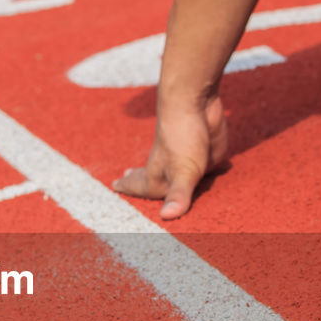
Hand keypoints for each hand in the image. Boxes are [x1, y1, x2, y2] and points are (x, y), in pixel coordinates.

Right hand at [113, 94, 228, 219]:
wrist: (196, 102)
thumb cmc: (182, 138)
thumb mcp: (183, 172)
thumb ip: (178, 195)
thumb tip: (167, 218)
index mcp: (160, 176)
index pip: (142, 188)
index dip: (130, 189)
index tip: (114, 186)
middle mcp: (171, 169)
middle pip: (154, 179)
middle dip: (140, 181)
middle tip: (125, 178)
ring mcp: (189, 161)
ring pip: (177, 175)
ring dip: (168, 177)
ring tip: (158, 176)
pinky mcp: (207, 152)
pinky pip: (202, 167)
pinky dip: (197, 170)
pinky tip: (199, 166)